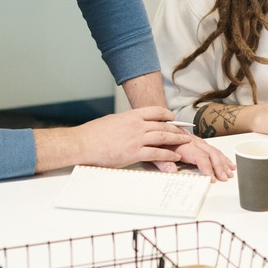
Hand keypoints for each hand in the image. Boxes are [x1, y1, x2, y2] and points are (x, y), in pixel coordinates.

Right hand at [72, 107, 192, 168]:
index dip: (167, 114)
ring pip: (163, 137)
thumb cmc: (92, 134)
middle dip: (176, 129)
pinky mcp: (134, 152)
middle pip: (162, 125)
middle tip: (185, 132)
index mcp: (130, 115)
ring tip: (185, 143)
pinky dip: (168, 155)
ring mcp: (136, 139)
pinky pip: (156, 153)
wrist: (82, 144)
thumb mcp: (112, 121)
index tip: (173, 118)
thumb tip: (130, 125)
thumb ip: (125, 123)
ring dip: (176, 140)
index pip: (155, 111)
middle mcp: (136, 125)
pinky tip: (174, 156)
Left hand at [153, 136, 234, 180]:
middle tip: (224, 178)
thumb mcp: (152, 151)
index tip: (211, 178)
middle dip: (219, 166)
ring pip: (213, 150)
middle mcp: (191, 141)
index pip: (199, 157)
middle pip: (210, 153)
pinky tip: (227, 162)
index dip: (207, 168)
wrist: (153, 123)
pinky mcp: (196, 141)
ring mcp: (195, 141)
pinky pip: (212, 148)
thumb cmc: (153, 138)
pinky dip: (221, 156)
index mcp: (182, 144)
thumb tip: (172, 170)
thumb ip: (161, 161)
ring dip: (222, 162)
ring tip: (229, 172)